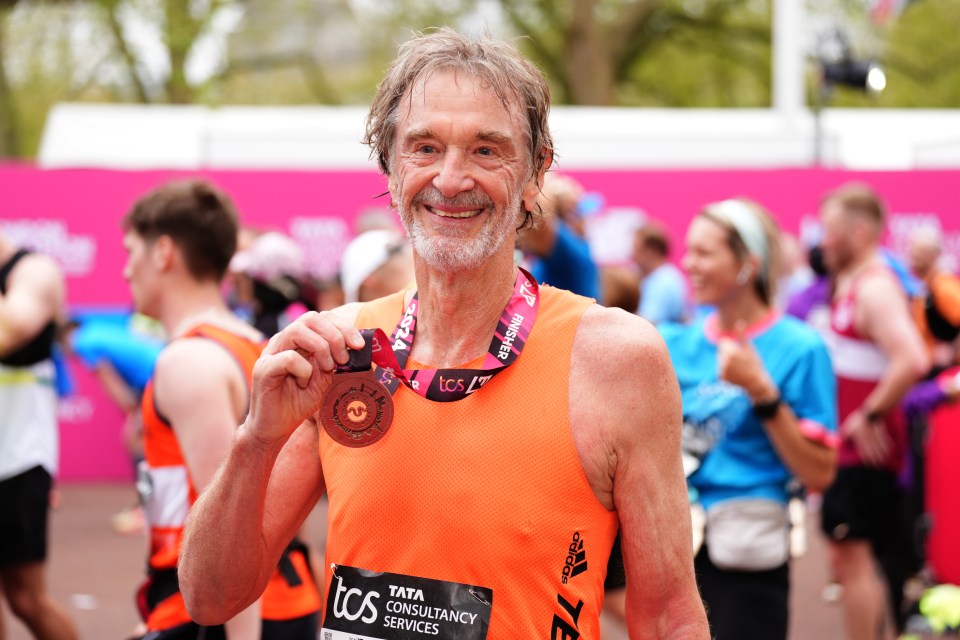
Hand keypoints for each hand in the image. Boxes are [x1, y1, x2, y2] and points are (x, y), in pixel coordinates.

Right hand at [245, 311, 364, 446]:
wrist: (276, 427)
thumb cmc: (300, 402)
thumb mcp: (328, 380)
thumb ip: (341, 363)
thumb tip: (363, 350)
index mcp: (300, 340)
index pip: (323, 318)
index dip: (344, 327)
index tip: (359, 346)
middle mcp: (285, 340)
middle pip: (311, 318)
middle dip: (335, 335)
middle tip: (344, 359)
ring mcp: (272, 352)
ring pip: (297, 331)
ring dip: (320, 348)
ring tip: (327, 368)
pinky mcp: (264, 368)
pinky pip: (288, 358)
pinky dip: (303, 370)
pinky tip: (302, 384)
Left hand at [717, 322, 774, 401]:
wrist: (756, 384)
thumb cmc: (755, 365)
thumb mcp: (749, 349)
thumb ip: (742, 336)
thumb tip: (739, 322)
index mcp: (731, 352)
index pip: (723, 342)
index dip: (732, 345)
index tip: (739, 352)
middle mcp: (724, 361)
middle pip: (721, 351)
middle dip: (728, 353)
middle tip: (741, 361)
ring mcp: (721, 370)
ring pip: (720, 360)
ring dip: (727, 362)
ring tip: (739, 368)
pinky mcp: (720, 377)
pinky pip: (720, 369)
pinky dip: (726, 370)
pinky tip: (736, 374)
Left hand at [842, 410, 891, 466]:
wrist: (868, 412)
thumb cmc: (856, 421)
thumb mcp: (847, 427)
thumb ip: (844, 436)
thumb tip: (839, 443)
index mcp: (859, 437)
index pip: (863, 449)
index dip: (866, 457)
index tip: (868, 464)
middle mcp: (867, 436)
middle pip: (872, 449)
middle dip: (874, 458)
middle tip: (876, 466)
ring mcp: (875, 434)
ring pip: (878, 446)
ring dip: (881, 454)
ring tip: (882, 461)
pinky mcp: (881, 431)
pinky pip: (884, 440)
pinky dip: (887, 446)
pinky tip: (889, 451)